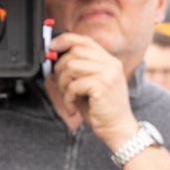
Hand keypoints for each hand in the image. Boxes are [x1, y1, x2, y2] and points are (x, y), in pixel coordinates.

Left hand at [48, 32, 138, 149]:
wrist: (117, 128)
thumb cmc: (100, 109)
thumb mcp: (89, 85)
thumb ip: (78, 70)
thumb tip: (53, 60)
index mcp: (108, 61)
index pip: (85, 41)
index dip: (65, 40)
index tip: (51, 48)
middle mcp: (110, 64)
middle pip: (74, 52)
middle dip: (60, 69)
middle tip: (61, 86)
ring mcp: (108, 73)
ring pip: (71, 66)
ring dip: (62, 84)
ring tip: (68, 98)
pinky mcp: (102, 86)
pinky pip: (73, 85)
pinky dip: (67, 99)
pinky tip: (72, 107)